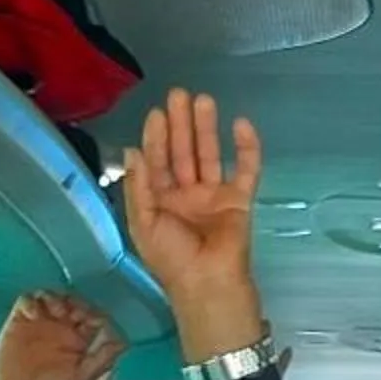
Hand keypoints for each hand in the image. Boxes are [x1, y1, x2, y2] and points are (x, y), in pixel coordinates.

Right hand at [0, 291, 123, 379]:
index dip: (94, 313)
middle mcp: (61, 328)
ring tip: (56, 312)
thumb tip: (123, 344)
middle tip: (73, 312)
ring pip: (50, 297)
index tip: (91, 319)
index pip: (91, 317)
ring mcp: (40, 323)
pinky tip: (33, 314)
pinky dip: (30, 302)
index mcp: (78, 340)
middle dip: (76, 302)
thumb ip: (101, 361)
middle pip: (71, 302)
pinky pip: (26, 301)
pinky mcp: (20, 321)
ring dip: (55, 298)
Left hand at [120, 91, 264, 361]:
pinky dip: (247, 148)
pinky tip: (241, 125)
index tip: (157, 112)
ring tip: (204, 100)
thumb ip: (139, 185)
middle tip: (179, 94)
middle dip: (181, 124)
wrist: (208, 285)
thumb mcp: (143, 222)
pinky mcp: (240, 200)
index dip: (157, 137)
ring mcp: (215, 197)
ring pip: (211, 155)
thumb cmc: (171, 258)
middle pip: (184, 152)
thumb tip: (133, 150)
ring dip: (207, 129)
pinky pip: (246, 169)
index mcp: (161, 202)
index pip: (158, 162)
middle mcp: (187, 195)